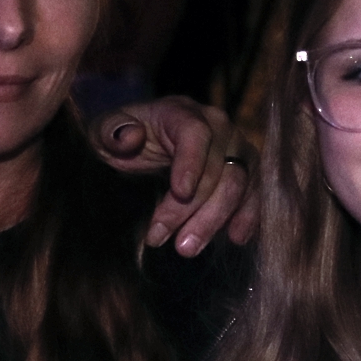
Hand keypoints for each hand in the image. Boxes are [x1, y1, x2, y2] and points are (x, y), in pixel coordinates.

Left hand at [89, 96, 258, 252]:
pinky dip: (248, 216)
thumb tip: (130, 137)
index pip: (195, 134)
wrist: (145, 145)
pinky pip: (256, 193)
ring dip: (217, 219)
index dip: (191, 163)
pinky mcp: (247, 172)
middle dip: (196, 209)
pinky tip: (235, 238)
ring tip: (188, 248)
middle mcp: (218, 126)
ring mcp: (237, 149)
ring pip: (240, 184)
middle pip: (219, 167)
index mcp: (182, 112)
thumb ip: (111, 132)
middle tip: (175, 245)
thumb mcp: (104, 134)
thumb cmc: (123, 140)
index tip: (179, 193)